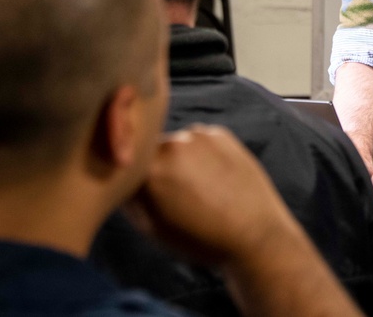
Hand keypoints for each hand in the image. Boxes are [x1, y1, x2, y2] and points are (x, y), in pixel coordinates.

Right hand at [125, 124, 303, 266]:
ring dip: (179, 159)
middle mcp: (171, 145)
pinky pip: (200, 140)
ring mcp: (198, 136)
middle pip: (149, 151)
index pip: (122, 165)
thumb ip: (128, 196)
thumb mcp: (150, 227)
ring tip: (198, 188)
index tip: (141, 195)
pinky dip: (202, 154)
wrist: (253, 235)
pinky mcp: (221, 134)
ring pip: (175, 144)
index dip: (128, 180)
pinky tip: (215, 178)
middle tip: (174, 194)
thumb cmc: (199, 239)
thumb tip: (118, 175)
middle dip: (154, 167)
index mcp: (148, 171)